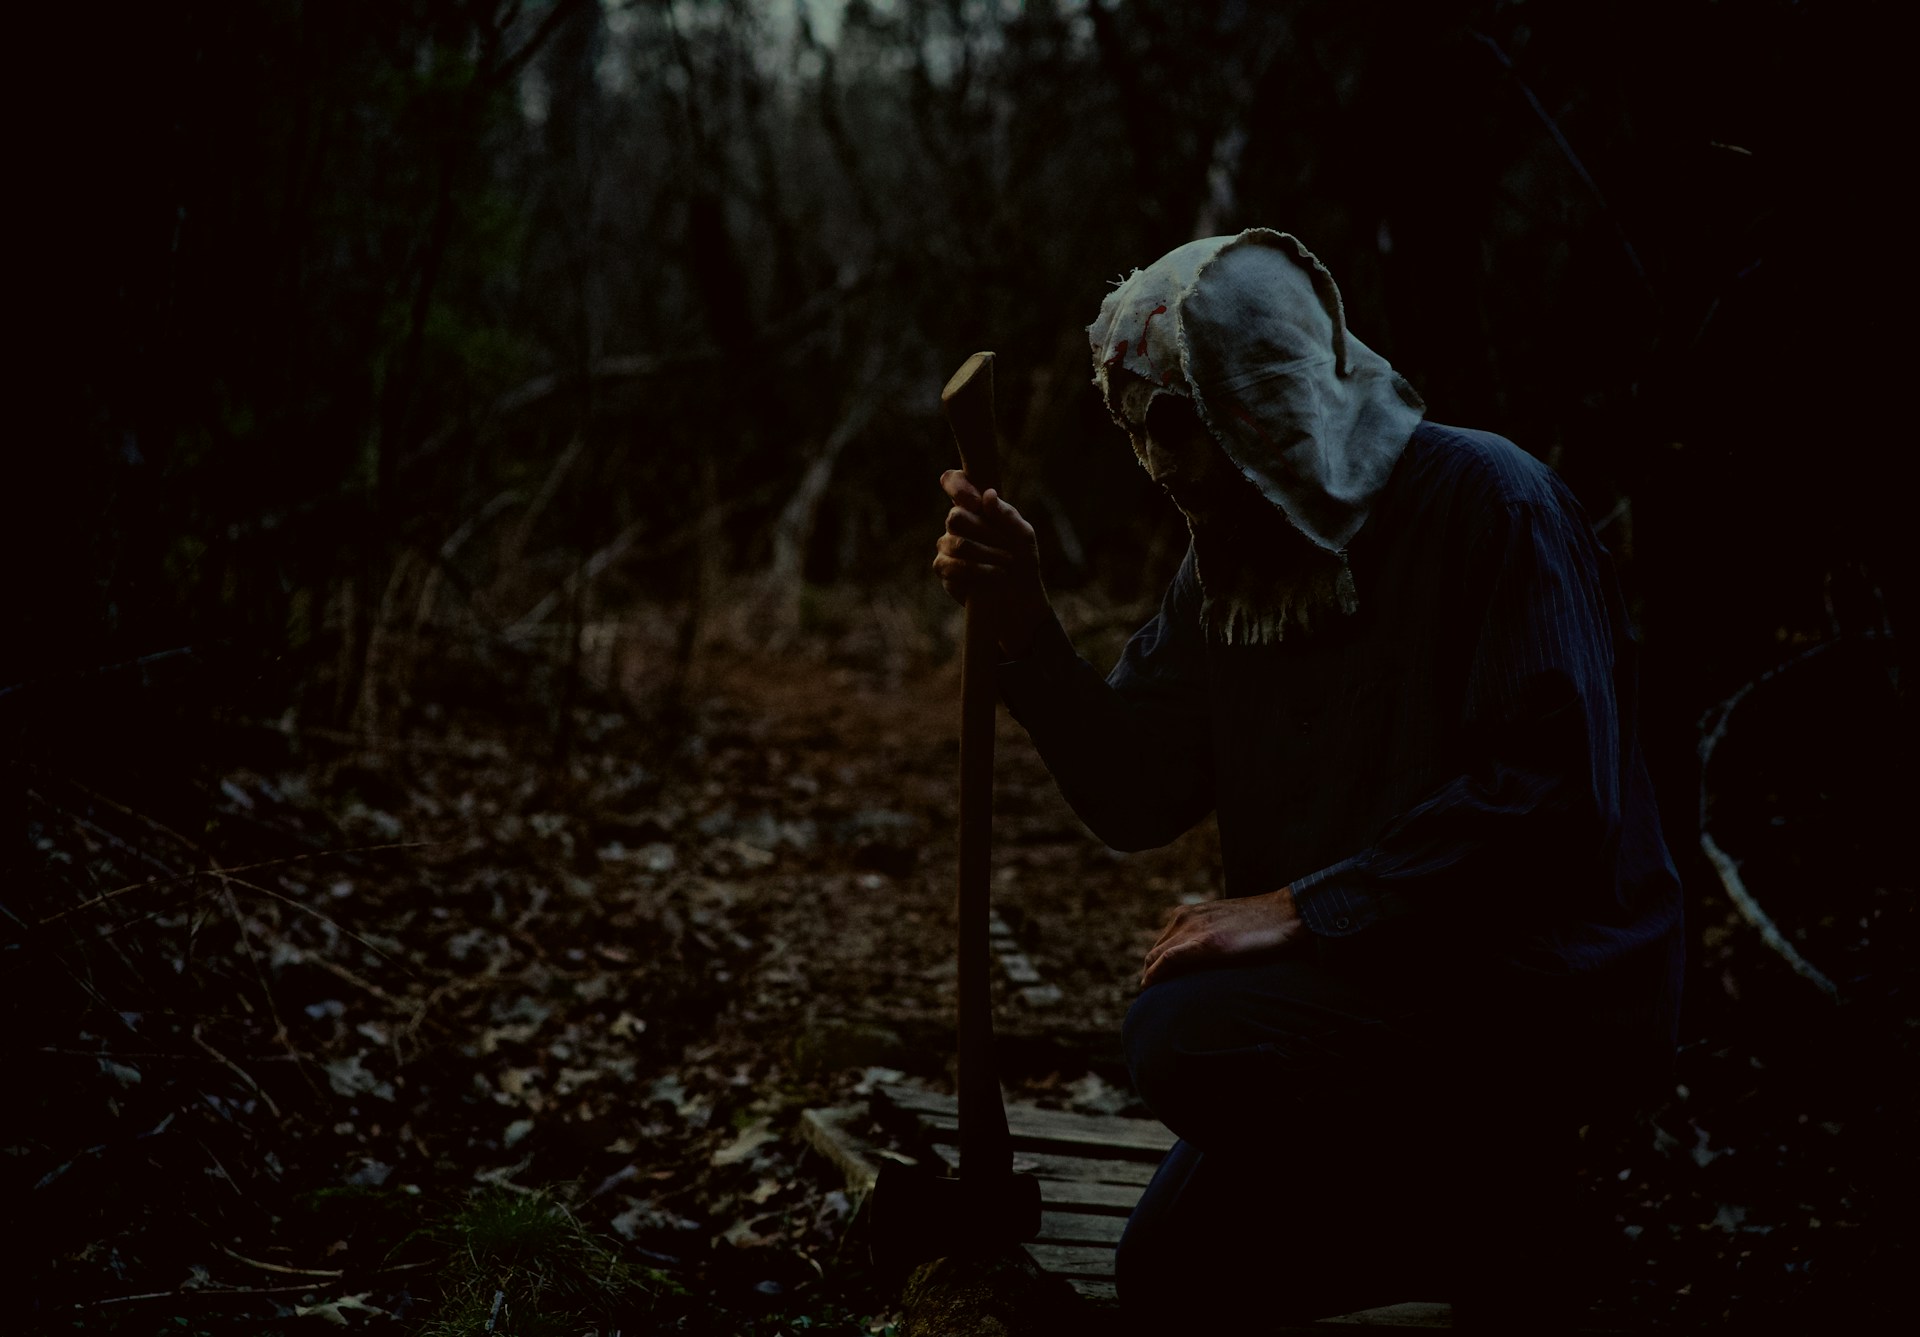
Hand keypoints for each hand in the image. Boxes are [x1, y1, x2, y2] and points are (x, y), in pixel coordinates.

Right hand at [932, 471, 1051, 657]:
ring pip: (955, 543)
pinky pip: (950, 565)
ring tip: (1007, 563)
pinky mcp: (944, 568)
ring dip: (985, 554)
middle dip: (983, 531)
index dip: (958, 485)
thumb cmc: (1022, 560)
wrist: (1019, 597)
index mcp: (976, 506)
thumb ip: (1006, 514)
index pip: (953, 481)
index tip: (976, 501)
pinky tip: (996, 576)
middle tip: (1006, 544)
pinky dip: (977, 571)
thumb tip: (988, 495)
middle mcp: (957, 523)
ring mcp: (947, 545)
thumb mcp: (1023, 535)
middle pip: (954, 516)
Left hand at [1140, 887, 1305, 987]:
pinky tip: (1151, 987)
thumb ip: (1210, 938)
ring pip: (1157, 956)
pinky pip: (1169, 959)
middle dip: (1150, 974)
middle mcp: (1186, 917)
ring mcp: (1195, 928)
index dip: (1155, 966)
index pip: (1162, 943)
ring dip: (1151, 977)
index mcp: (1190, 913)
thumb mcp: (1227, 927)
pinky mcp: (1207, 942)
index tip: (1155, 985)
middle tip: (1152, 997)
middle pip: (1155, 951)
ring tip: (1152, 998)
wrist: (1288, 913)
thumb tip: (1204, 961)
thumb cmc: (1264, 924)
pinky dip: (1156, 974)